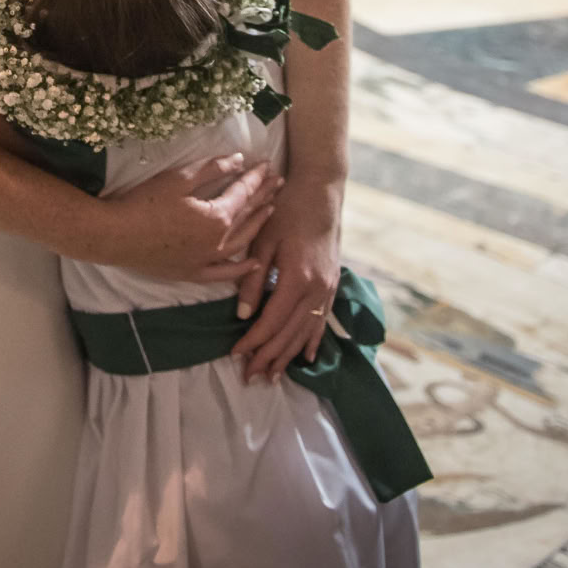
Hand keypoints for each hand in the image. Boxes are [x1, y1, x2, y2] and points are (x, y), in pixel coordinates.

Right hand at [86, 155, 282, 281]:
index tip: (267, 165)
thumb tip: (238, 160)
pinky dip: (240, 269)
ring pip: (241, 243)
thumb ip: (212, 169)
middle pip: (247, 216)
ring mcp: (206, 260)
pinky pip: (223, 273)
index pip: (243, 193)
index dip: (256, 177)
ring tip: (270, 210)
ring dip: (258, 225)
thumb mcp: (179, 179)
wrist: (115, 236)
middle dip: (263, 196)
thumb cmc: (144, 203)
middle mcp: (219, 242)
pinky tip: (253, 263)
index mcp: (217, 217)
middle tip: (277, 182)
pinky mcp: (192, 272)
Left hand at [229, 177, 343, 382]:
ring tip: (272, 375)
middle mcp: (316, 290)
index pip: (271, 321)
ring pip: (306, 332)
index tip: (236, 354)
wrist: (320, 192)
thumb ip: (253, 279)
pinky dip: (312, 341)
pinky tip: (306, 357)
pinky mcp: (332, 285)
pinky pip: (322, 321)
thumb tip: (241, 314)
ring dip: (288, 356)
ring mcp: (328, 289)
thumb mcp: (263, 240)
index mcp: (297, 278)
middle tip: (250, 376)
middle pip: (289, 334)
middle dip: (268, 356)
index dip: (253, 341)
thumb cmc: (286, 210)